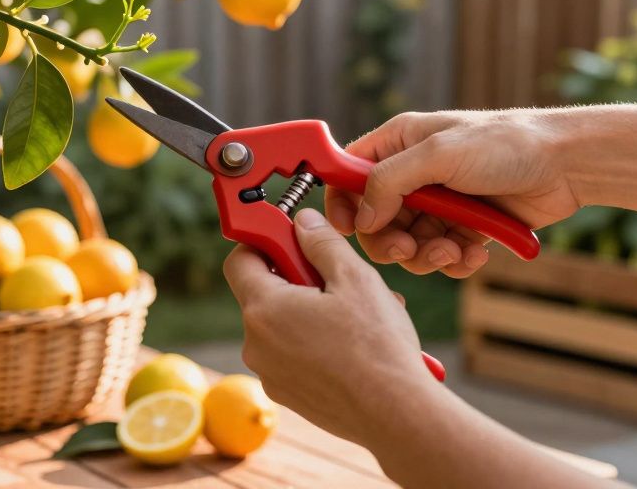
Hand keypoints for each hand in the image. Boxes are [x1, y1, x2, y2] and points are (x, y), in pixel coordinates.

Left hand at [222, 208, 438, 445]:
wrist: (396, 415)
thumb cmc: (376, 345)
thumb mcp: (354, 277)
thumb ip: (321, 243)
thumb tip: (303, 222)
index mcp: (264, 308)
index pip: (239, 259)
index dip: (264, 241)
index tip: (290, 238)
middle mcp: (256, 343)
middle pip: (265, 293)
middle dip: (299, 280)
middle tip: (340, 282)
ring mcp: (270, 373)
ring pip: (284, 326)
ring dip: (313, 313)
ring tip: (358, 319)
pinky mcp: (288, 395)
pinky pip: (294, 356)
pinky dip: (316, 344)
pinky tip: (354, 347)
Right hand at [326, 110, 578, 277]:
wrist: (565, 166)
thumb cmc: (504, 144)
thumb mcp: (438, 155)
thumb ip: (390, 182)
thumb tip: (361, 217)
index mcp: (398, 144)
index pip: (349, 174)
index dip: (343, 202)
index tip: (349, 227)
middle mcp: (413, 174)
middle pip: (375, 220)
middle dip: (391, 241)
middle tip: (409, 249)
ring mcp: (438, 203)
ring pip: (408, 245)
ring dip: (427, 256)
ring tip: (454, 250)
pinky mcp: (464, 228)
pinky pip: (441, 257)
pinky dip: (454, 262)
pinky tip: (475, 253)